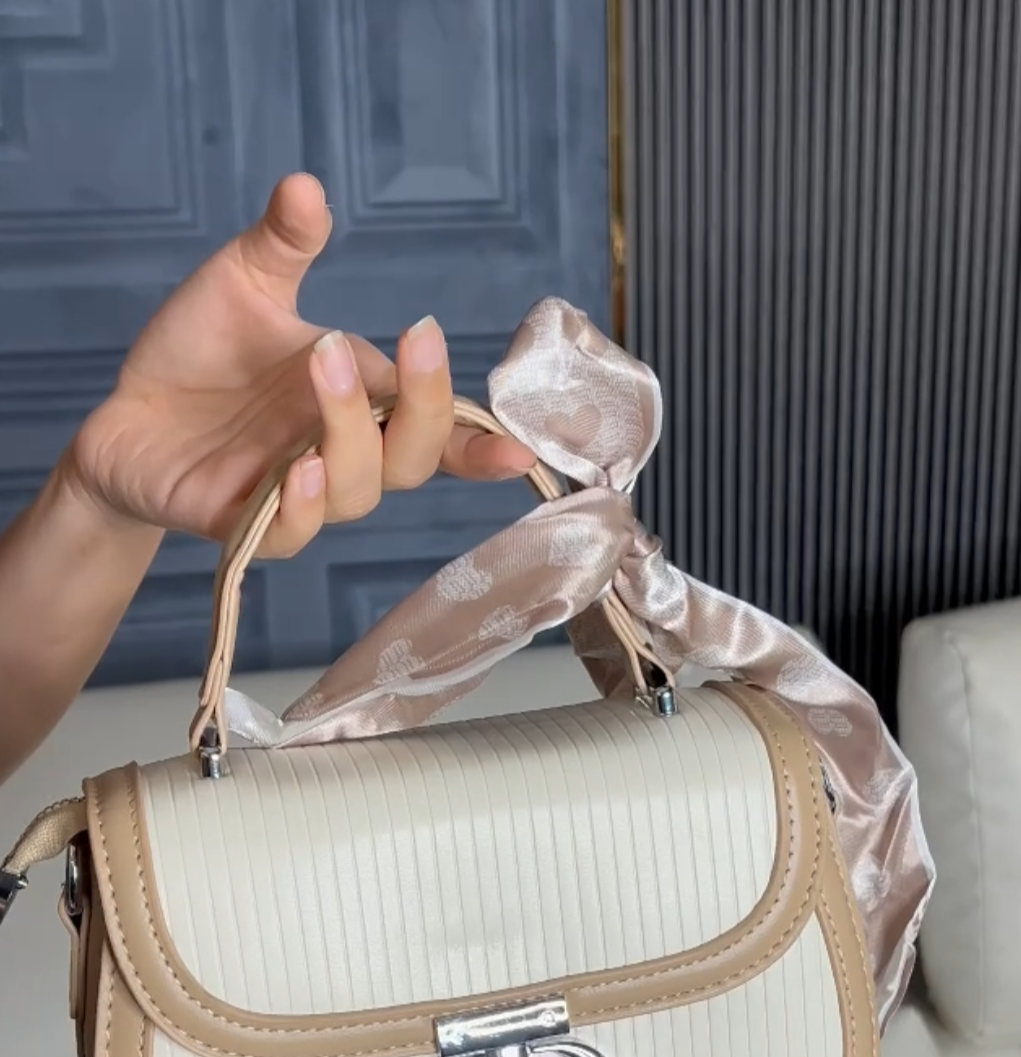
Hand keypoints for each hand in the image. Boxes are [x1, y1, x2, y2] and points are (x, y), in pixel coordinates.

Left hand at [65, 172, 534, 557]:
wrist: (126, 414)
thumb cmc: (201, 355)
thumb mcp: (244, 283)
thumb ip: (284, 243)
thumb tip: (305, 186)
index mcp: (362, 402)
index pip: (436, 429)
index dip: (480, 444)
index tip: (522, 449)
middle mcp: (342, 454)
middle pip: (412, 460)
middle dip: (419, 408)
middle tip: (393, 342)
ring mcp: (299, 494)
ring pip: (357, 491)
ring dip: (350, 431)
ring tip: (321, 362)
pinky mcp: (245, 525)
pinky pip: (290, 534)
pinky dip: (303, 507)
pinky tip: (297, 468)